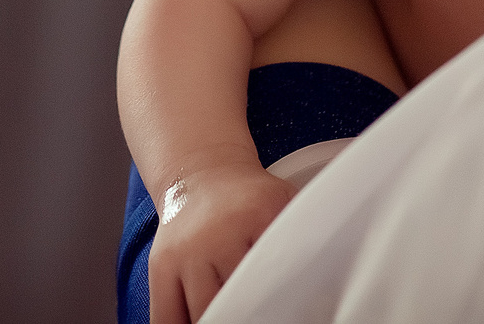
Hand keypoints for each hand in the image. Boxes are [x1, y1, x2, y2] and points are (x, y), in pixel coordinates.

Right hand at [150, 163, 297, 323]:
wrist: (200, 174)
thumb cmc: (249, 201)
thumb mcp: (284, 205)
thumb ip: (301, 238)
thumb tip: (322, 287)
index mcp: (259, 215)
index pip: (277, 274)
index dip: (282, 301)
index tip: (286, 311)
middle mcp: (217, 234)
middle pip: (239, 299)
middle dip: (252, 315)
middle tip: (262, 315)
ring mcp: (185, 252)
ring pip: (204, 314)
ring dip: (221, 320)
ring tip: (237, 316)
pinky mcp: (160, 265)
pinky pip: (166, 316)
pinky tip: (201, 323)